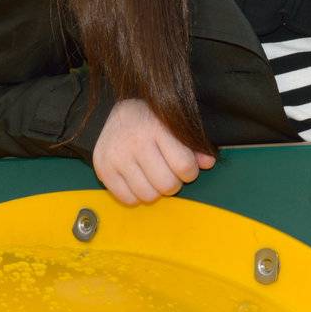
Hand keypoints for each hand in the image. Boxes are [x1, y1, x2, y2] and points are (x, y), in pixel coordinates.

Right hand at [92, 98, 216, 204]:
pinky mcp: (102, 167)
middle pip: (166, 184)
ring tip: (152, 176)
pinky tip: (137, 179)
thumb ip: (194, 145)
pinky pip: (127, 199)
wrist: (117, 112)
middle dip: (173, 183)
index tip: (185, 166)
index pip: (184, 165)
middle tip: (168, 172)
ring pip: (148, 195)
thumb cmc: (154, 121)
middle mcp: (135, 140)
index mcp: (158, 126)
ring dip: (155, 191)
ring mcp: (116, 155)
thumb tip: (208, 163)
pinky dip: (136, 195)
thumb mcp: (176, 126)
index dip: (190, 172)